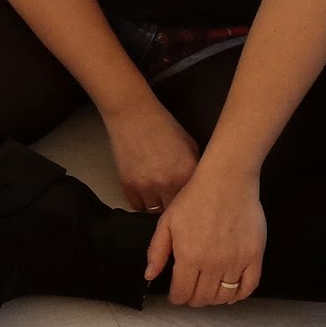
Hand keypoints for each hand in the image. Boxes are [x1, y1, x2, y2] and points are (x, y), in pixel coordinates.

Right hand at [103, 96, 201, 214]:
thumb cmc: (164, 127)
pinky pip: (137, 205)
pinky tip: (145, 191)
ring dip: (157, 204)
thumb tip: (197, 188)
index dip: (192, 203)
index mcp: (188, 173)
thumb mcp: (190, 145)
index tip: (191, 202)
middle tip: (174, 201)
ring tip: (158, 193)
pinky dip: (141, 201)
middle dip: (175, 206)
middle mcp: (168, 184)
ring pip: (154, 211)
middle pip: (174, 211)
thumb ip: (195, 169)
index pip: (194, 202)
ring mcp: (146, 186)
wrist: (133, 115)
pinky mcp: (128, 185)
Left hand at [142, 167, 265, 306]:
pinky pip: (249, 287)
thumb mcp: (167, 222)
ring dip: (214, 299)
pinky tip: (230, 294)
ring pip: (224, 296)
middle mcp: (213, 264)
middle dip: (193, 300)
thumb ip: (157, 251)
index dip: (177, 298)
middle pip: (203, 298)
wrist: (227, 181)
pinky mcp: (255, 256)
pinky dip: (239, 296)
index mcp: (189, 256)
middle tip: (190, 294)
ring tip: (207, 292)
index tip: (176, 296)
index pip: (182, 293)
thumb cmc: (194, 198)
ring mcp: (236, 261)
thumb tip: (150, 276)